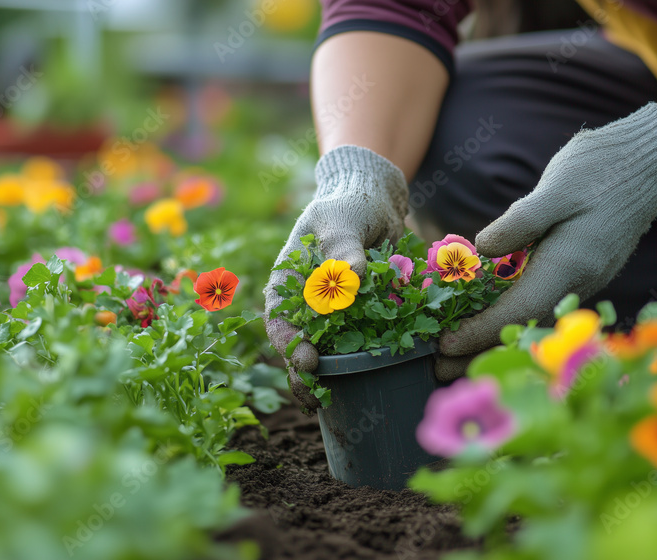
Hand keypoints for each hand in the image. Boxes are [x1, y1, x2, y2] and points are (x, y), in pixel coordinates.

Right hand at [264, 145, 408, 411]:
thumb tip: (353, 276)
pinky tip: (366, 384)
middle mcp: (307, 304)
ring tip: (332, 404)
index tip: (306, 359)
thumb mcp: (341, 222)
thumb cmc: (349, 208)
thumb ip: (345, 248)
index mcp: (289, 283)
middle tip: (318, 396)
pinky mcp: (361, 318)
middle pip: (298, 345)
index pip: (280, 319)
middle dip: (304, 375)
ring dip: (328, 378)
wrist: (376, 203)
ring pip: (325, 352)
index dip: (289, 343)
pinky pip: (357, 346)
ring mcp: (333, 314)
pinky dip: (359, 364)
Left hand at [439, 104, 656, 359]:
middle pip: (522, 327)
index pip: (516, 312)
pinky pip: (542, 304)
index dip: (478, 332)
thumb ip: (518, 223)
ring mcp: (583, 279)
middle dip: (480, 351)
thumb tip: (481, 251)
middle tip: (440, 369)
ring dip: (495, 340)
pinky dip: (512, 319)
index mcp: (567, 265)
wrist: (651, 160)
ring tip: (457, 356)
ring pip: (533, 320)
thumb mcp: (554, 188)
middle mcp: (577, 281)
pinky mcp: (582, 271)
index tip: (444, 345)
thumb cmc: (601, 168)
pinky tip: (490, 320)